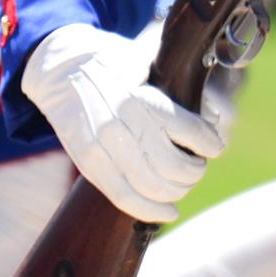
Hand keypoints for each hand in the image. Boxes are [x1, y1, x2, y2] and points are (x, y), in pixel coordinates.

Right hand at [21, 25, 226, 222]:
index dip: (208, 144)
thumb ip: (179, 90)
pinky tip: (168, 213)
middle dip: (193, 172)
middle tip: (196, 167)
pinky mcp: (86, 163)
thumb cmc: (113, 65)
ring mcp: (100, 146)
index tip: (214, 147)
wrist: (60, 69)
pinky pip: (123, 197)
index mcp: (140, 96)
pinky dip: (150, 211)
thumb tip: (213, 117)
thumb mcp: (148, 63)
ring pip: (150, 186)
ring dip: (176, 192)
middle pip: (172, 165)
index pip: (188, 130)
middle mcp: (121, 122)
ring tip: (182, 185)